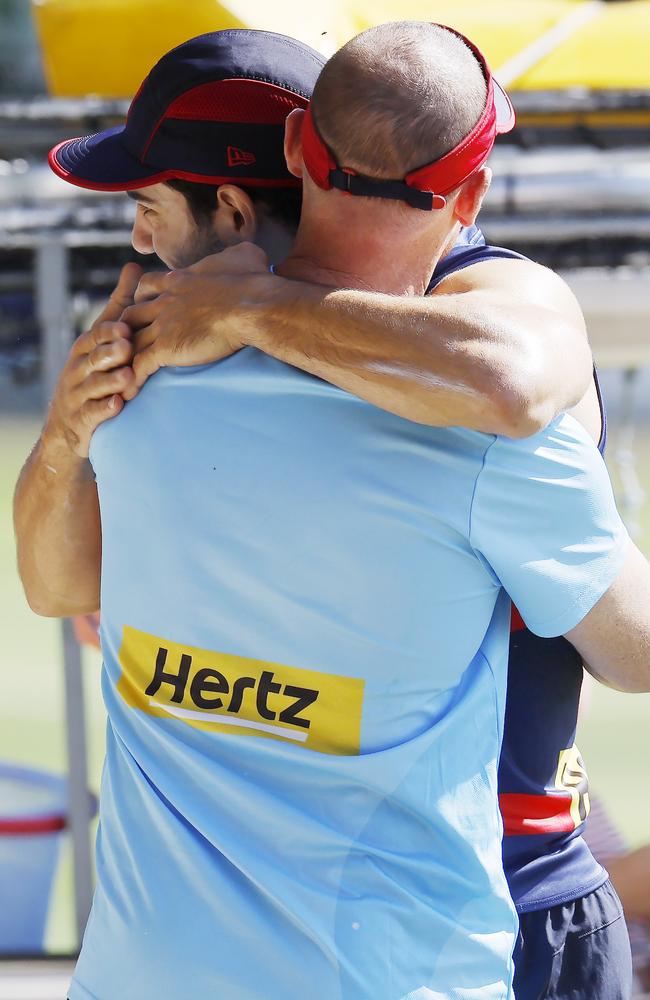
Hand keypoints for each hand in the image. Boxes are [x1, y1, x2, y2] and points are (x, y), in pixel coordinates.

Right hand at [43, 263, 141, 457]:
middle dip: (109, 353)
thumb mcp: (104, 338)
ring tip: (127, 378)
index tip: (126, 328)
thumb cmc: (95, 371)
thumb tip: (134, 265)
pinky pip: (92, 414)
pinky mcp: (82, 420)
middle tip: (128, 348)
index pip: (96, 336)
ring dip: (110, 381)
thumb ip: (120, 306)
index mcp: (85, 348)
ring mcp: (78, 395)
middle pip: (93, 358)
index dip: (109, 333)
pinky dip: (104, 409)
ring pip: (93, 386)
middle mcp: (78, 369)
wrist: (70, 424)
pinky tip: (117, 405)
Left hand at [120, 242, 281, 396]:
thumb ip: (240, 254)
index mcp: (180, 280)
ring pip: (130, 342)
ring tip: (120, 374)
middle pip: (131, 314)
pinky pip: (140, 366)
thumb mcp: (245, 256)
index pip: (148, 286)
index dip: (143, 298)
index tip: (146, 308)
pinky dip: (132, 379)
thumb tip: (252, 252)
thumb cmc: (253, 282)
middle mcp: (165, 301)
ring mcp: (163, 325)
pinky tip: (129, 394)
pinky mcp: (167, 348)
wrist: (250, 306)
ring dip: (125, 358)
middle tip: (128, 345)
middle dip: (127, 330)